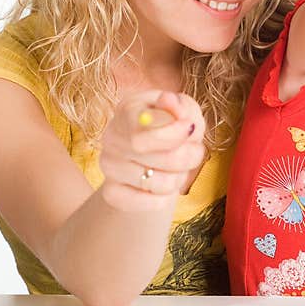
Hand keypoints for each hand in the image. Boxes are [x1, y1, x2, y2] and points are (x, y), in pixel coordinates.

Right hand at [98, 90, 205, 210]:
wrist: (152, 157)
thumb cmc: (171, 127)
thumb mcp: (183, 111)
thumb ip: (181, 106)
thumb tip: (168, 101)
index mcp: (128, 111)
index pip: (144, 133)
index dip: (174, 135)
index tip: (190, 129)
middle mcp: (112, 137)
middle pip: (161, 159)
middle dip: (188, 157)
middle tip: (195, 151)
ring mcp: (109, 166)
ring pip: (160, 184)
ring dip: (180, 177)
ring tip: (178, 168)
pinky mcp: (112, 193)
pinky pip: (150, 203)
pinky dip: (166, 197)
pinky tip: (165, 184)